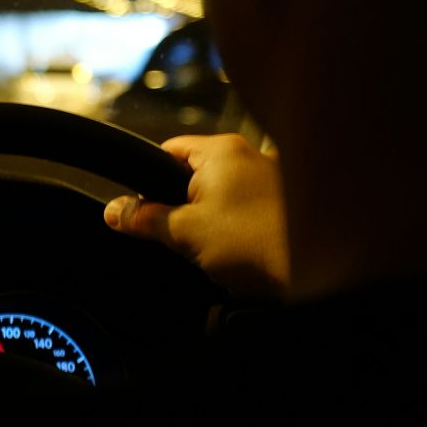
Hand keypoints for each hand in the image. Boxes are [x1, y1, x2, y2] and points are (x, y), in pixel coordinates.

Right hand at [104, 133, 289, 299]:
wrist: (312, 275)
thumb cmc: (254, 244)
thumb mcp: (185, 233)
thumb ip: (145, 218)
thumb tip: (114, 210)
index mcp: (222, 150)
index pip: (169, 151)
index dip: (150, 181)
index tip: (147, 209)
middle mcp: (251, 154)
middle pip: (196, 175)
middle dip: (185, 206)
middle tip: (185, 236)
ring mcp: (274, 177)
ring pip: (223, 195)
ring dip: (214, 219)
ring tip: (219, 247)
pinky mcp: (289, 203)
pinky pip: (249, 209)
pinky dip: (241, 227)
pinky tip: (244, 250)